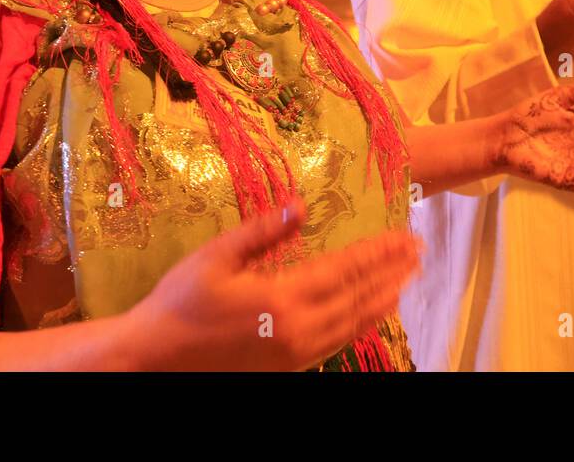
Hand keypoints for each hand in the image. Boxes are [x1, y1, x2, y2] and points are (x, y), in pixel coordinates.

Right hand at [125, 199, 419, 370]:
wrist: (154, 358)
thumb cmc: (179, 301)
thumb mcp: (214, 257)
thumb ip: (261, 232)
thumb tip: (299, 206)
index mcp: (281, 297)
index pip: (344, 269)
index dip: (378, 252)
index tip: (405, 235)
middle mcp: (297, 329)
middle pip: (358, 297)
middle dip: (392, 272)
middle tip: (419, 252)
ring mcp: (295, 353)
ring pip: (353, 324)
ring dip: (384, 299)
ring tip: (406, 279)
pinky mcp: (288, 366)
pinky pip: (338, 343)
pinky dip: (362, 324)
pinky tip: (371, 312)